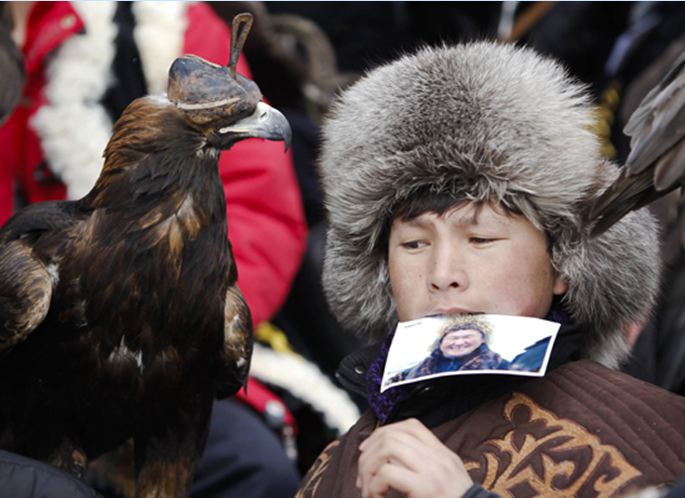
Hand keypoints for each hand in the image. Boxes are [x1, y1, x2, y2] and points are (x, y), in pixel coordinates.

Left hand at [356, 418, 472, 497]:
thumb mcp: (445, 481)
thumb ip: (424, 467)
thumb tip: (388, 462)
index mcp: (444, 454)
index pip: (412, 426)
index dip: (384, 432)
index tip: (368, 449)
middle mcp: (439, 458)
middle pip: (393, 435)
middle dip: (369, 453)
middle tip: (362, 476)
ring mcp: (433, 471)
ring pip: (387, 448)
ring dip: (368, 468)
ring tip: (368, 489)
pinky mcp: (425, 487)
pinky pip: (387, 473)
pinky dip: (373, 485)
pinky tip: (376, 497)